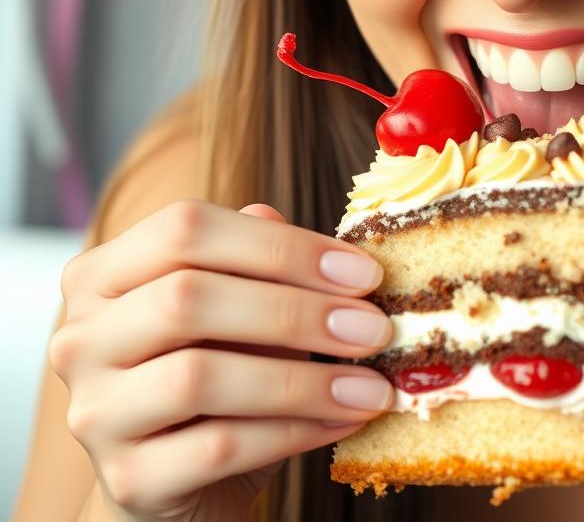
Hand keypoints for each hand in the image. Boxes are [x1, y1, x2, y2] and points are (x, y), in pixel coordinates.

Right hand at [48, 200, 393, 521]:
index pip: (185, 228)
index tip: (362, 272)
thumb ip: (270, 266)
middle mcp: (82, 335)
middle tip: (374, 328)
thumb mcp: (246, 309)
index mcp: (106, 272)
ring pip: (199, 375)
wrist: (183, 482)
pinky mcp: (125, 479)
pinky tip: (343, 419)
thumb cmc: (221, 374)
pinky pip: (219, 446)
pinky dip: (294, 430)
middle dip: (297, 309)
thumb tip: (334, 252)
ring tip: (371, 384)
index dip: (281, 245)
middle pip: (187, 296)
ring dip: (304, 378)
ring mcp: (95, 411)